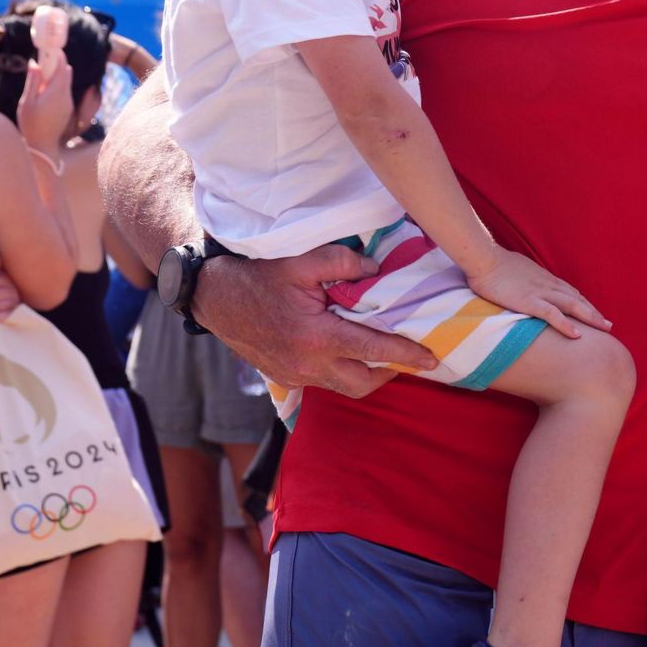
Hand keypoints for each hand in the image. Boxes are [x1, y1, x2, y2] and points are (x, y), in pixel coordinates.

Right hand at [16, 60, 73, 153]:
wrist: (43, 145)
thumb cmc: (32, 124)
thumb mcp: (27, 101)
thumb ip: (33, 81)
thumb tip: (35, 63)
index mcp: (56, 92)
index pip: (63, 67)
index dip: (58, 55)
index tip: (51, 47)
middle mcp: (66, 96)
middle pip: (65, 73)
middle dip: (56, 64)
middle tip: (43, 59)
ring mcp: (68, 103)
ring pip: (65, 82)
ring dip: (55, 76)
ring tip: (39, 77)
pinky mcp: (67, 108)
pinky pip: (64, 91)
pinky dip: (56, 86)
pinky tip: (43, 91)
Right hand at [191, 244, 433, 396]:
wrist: (213, 297)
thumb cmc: (257, 276)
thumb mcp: (300, 260)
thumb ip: (343, 262)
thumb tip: (377, 270)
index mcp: (316, 337)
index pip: (374, 350)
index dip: (407, 355)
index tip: (433, 358)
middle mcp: (307, 364)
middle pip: (363, 383)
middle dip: (391, 373)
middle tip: (409, 355)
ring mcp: (294, 376)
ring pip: (344, 387)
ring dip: (367, 373)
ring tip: (383, 353)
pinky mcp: (285, 378)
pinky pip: (324, 382)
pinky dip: (343, 371)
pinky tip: (349, 351)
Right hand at [465, 250, 610, 339]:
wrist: (484, 258)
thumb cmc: (494, 264)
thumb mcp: (516, 269)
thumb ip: (525, 278)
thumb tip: (524, 283)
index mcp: (544, 277)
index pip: (569, 291)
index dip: (583, 303)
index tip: (593, 313)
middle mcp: (547, 284)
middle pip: (577, 299)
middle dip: (594, 312)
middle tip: (608, 325)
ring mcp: (540, 292)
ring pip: (572, 305)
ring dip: (590, 317)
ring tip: (605, 329)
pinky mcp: (529, 301)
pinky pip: (552, 314)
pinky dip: (566, 325)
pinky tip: (577, 335)